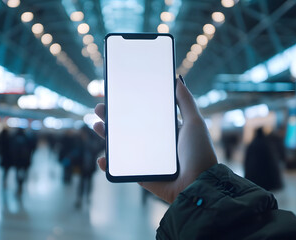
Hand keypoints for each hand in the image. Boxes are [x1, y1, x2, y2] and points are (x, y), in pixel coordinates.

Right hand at [93, 79, 217, 203]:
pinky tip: (103, 158)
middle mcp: (154, 142)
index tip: (115, 94)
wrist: (197, 184)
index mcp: (166, 129)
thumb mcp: (195, 122)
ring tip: (96, 125)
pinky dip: (109, 164)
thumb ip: (186, 102)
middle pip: (127, 127)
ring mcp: (146, 158)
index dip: (129, 104)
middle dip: (112, 117)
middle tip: (100, 107)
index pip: (143, 113)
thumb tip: (177, 80)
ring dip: (106, 136)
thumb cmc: (199, 153)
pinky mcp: (141, 174)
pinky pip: (120, 168)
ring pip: (120, 145)